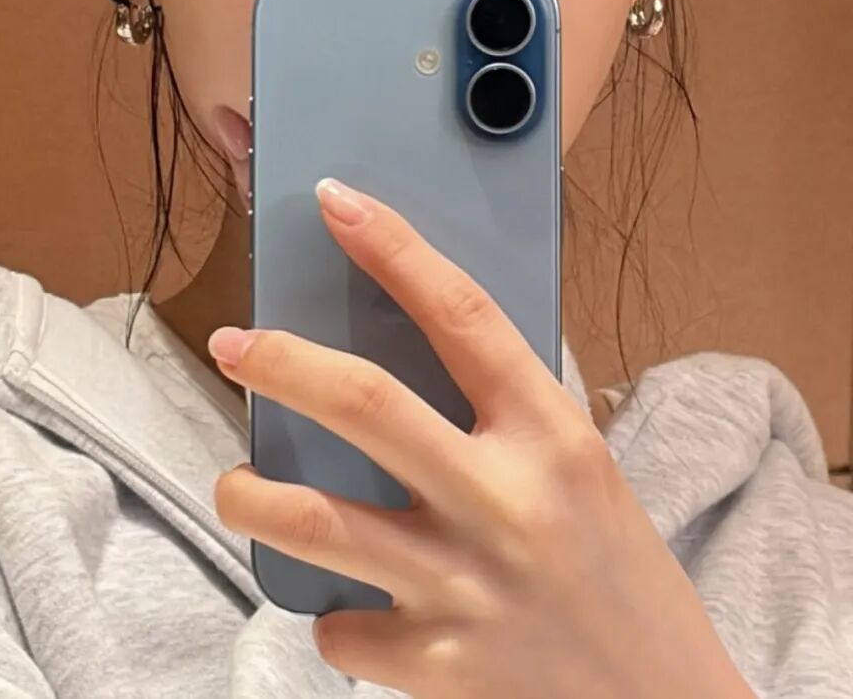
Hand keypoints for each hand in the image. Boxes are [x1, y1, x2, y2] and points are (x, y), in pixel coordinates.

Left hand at [207, 178, 753, 698]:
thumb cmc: (621, 574)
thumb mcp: (582, 469)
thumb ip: (507, 415)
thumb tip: (412, 347)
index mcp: (551, 435)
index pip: (460, 313)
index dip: (392, 248)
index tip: (337, 202)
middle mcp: (506, 500)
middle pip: (365, 404)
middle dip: (281, 363)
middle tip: (232, 343)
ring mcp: (466, 587)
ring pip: (319, 522)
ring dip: (253, 497)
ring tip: (235, 485)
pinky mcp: (440, 667)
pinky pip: (344, 630)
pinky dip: (334, 615)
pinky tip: (346, 607)